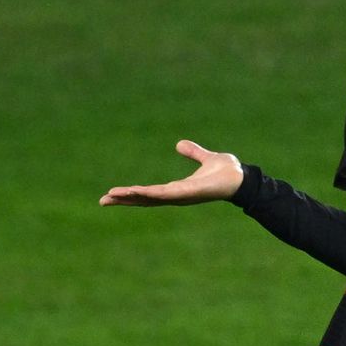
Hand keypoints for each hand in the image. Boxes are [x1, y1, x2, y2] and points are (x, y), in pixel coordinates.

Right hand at [99, 140, 243, 206]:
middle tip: (103, 201)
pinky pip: (165, 194)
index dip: (132, 194)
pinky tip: (136, 192)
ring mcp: (182, 196)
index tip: (113, 194)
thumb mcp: (206, 158)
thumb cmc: (227, 172)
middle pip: (146, 199)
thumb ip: (193, 152)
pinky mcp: (189, 193)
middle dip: (124, 200)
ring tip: (112, 196)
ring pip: (151, 198)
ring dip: (131, 197)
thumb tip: (180, 144)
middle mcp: (177, 195)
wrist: (243, 178)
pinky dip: (150, 193)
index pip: (150, 193)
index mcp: (178, 189)